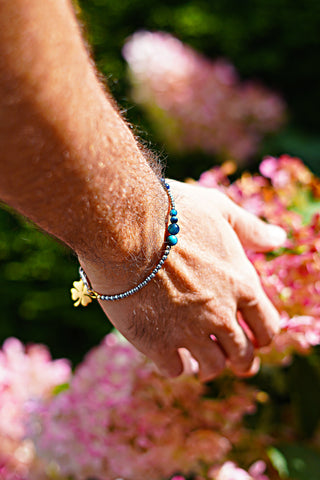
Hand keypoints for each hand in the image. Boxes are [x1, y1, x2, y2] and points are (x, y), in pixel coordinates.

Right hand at [80, 180, 285, 380]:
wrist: (127, 228)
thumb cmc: (173, 213)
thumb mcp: (219, 209)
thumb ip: (251, 228)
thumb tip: (279, 239)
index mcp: (241, 284)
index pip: (267, 325)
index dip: (263, 335)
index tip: (255, 337)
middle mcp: (221, 313)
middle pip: (243, 355)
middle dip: (241, 361)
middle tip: (234, 361)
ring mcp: (189, 331)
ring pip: (211, 367)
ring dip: (208, 367)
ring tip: (200, 364)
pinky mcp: (157, 342)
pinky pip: (174, 369)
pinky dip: (174, 365)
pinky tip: (168, 356)